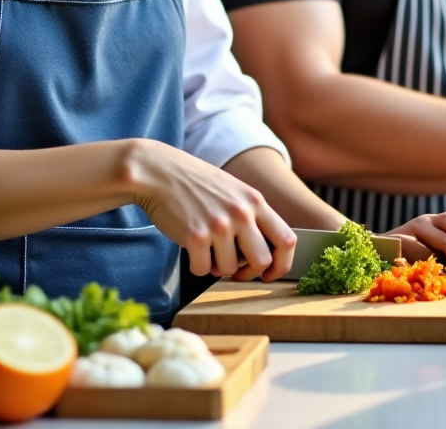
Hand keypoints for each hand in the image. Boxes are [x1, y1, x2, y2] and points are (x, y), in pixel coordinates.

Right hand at [125, 140, 296, 280]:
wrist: (158, 171)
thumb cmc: (194, 183)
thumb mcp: (233, 191)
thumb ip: (251, 215)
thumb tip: (263, 250)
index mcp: (255, 201)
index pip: (287, 239)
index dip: (282, 263)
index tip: (270, 273)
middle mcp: (241, 213)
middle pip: (262, 261)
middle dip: (249, 273)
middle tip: (236, 271)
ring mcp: (219, 225)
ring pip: (229, 270)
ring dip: (217, 268)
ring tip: (207, 251)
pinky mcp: (195, 237)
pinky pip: (202, 270)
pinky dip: (196, 267)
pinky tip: (191, 250)